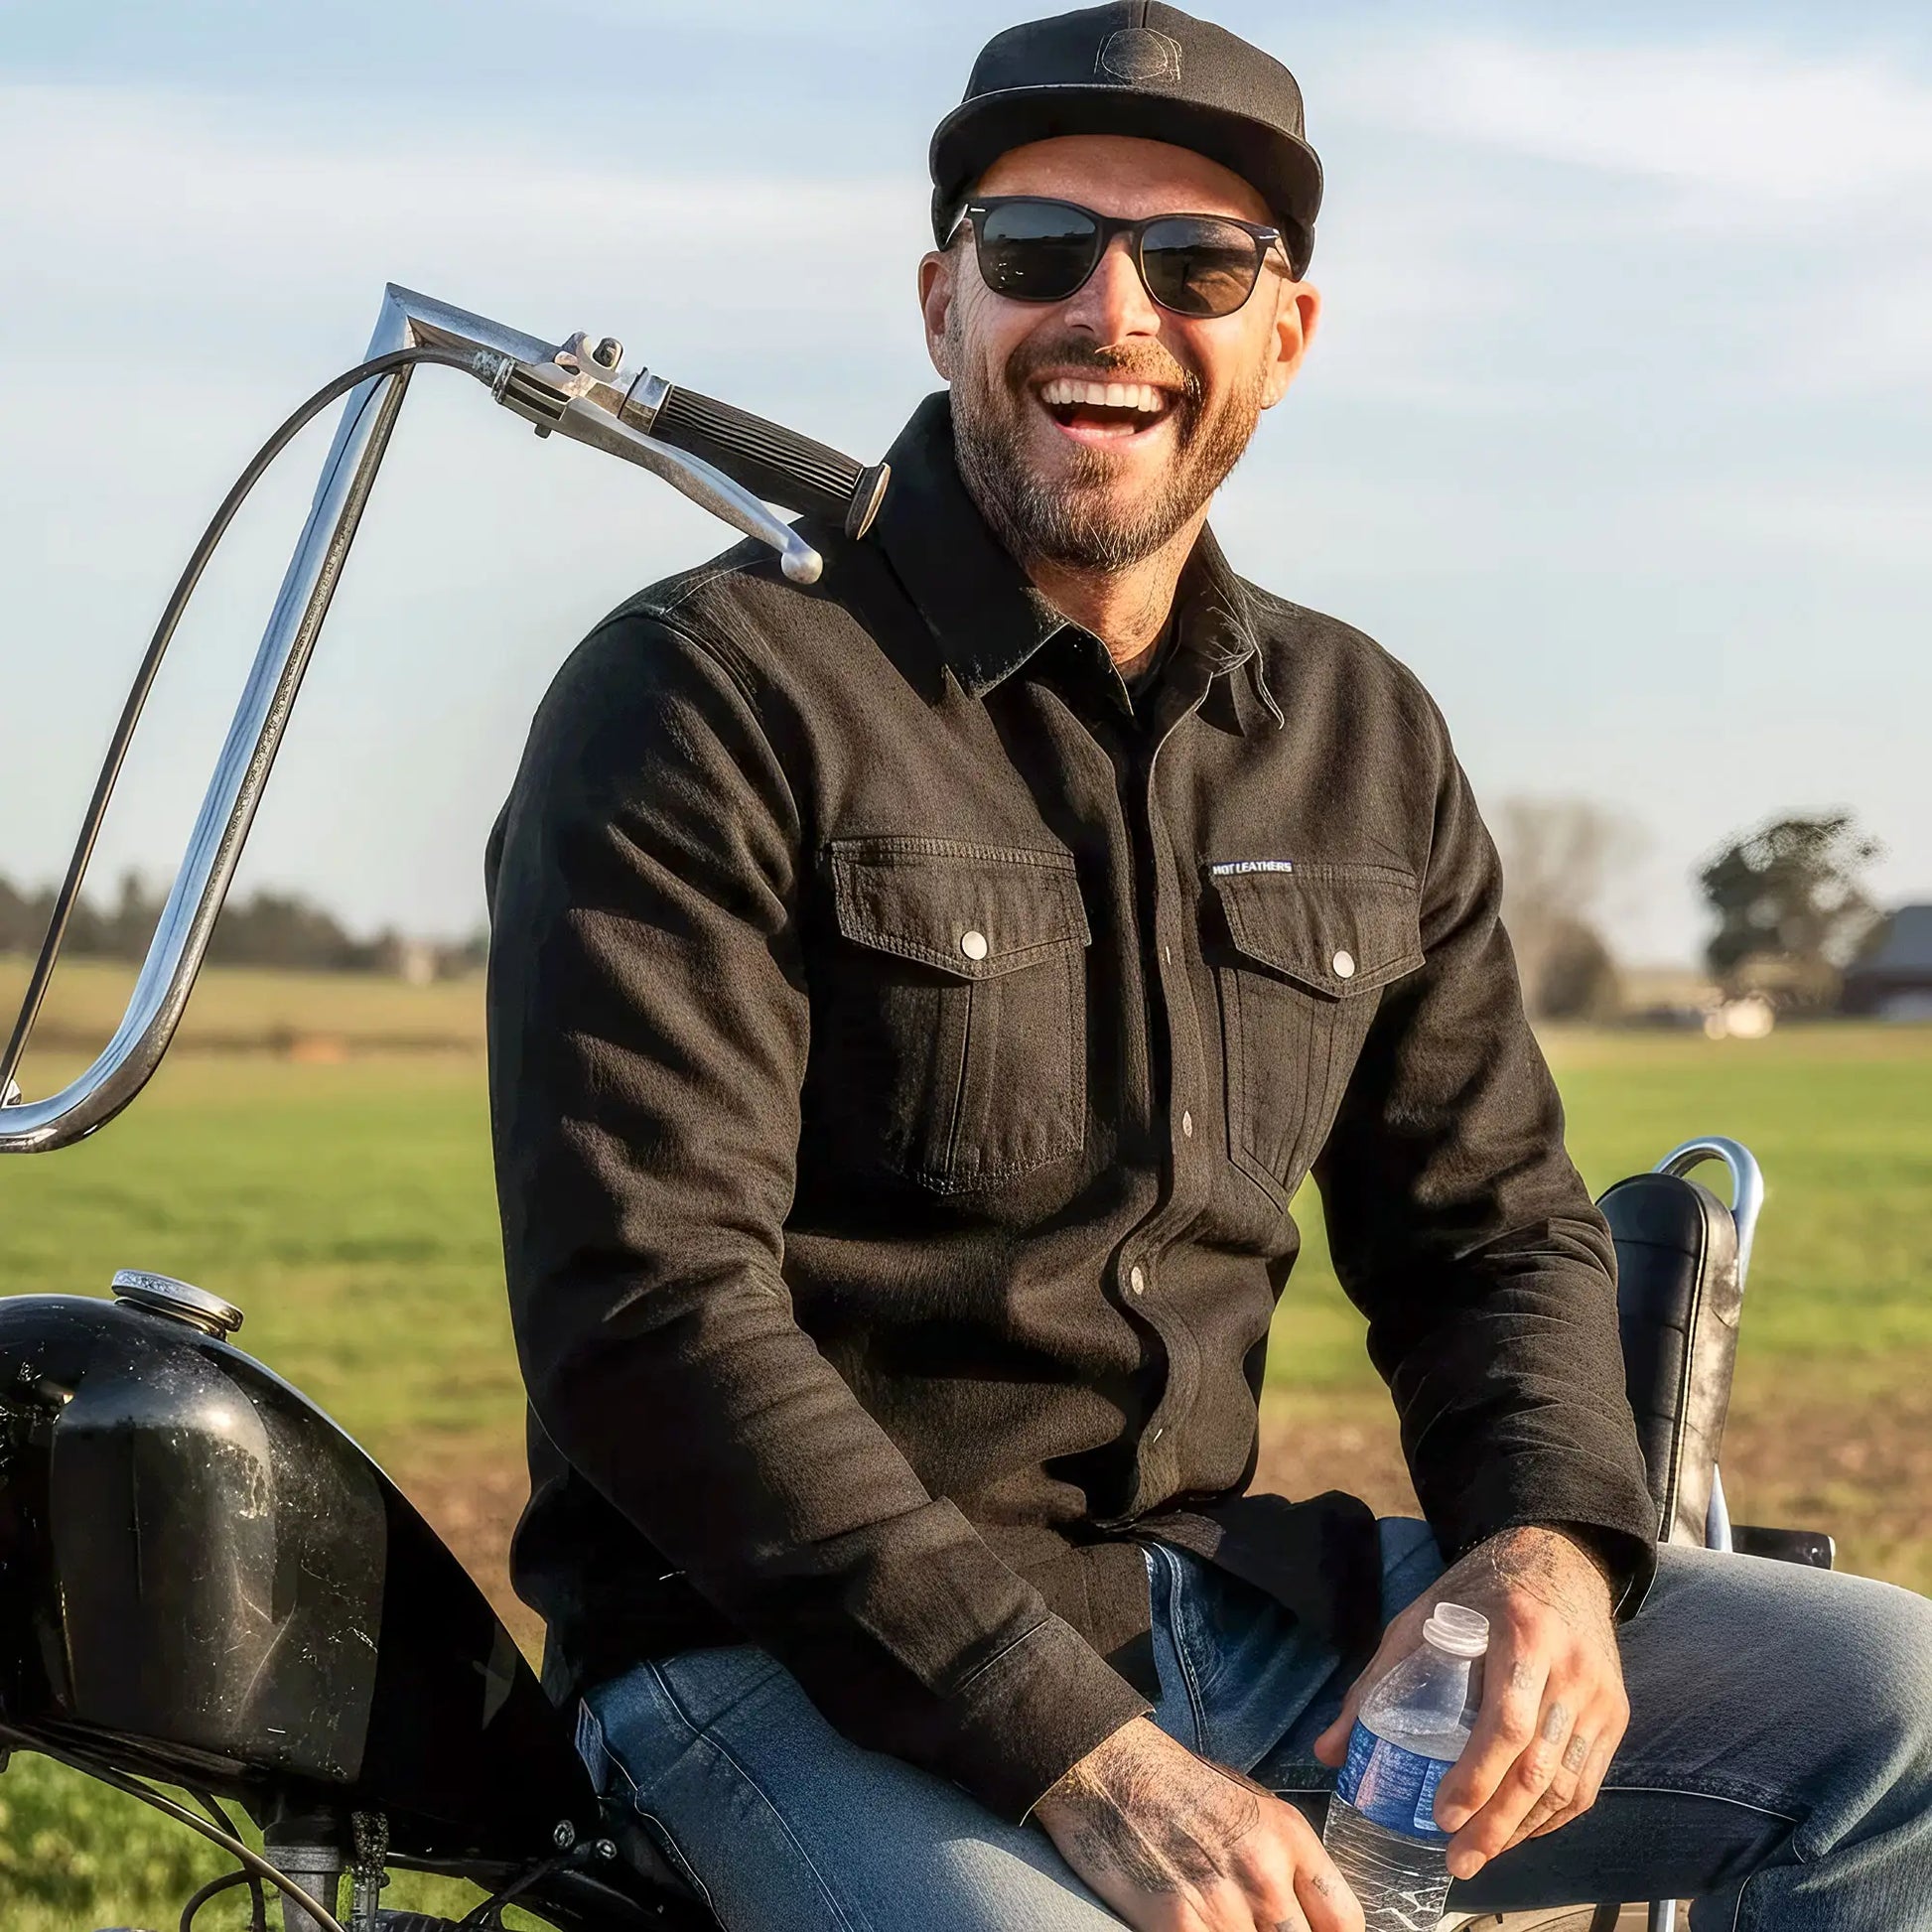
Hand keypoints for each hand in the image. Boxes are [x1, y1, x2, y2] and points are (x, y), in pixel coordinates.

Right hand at [1035, 1717, 1363, 1931]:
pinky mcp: (1181, 1925)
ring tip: (1218, 1922)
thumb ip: (1282, 1858)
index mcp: (1290, 1837)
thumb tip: (1299, 1911)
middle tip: (1256, 1927)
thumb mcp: (1247, 1804)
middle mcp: (1267, 1874)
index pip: (1346, 1922)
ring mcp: (1226, 1904)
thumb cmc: (1173, 1784)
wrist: (1107, 1769)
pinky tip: (1193, 1928)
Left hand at [1313, 1524, 1628, 1883]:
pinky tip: (1518, 1833)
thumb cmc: (1480, 1590)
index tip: (1441, 1816)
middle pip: (1538, 1768)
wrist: (1559, 1557)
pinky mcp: (1614, 1714)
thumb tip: (1328, 1751)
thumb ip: (1378, 1682)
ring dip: (1522, 1831)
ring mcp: (1599, 1695)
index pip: (1506, 1723)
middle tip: (1457, 1861)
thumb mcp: (1421, 1617)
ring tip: (1479, 1857)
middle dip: (1495, 1825)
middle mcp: (1571, 1669)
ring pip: (1567, 1785)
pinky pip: (1588, 1782)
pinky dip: (1553, 1817)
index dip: (1476, 1778)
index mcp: (1524, 1635)